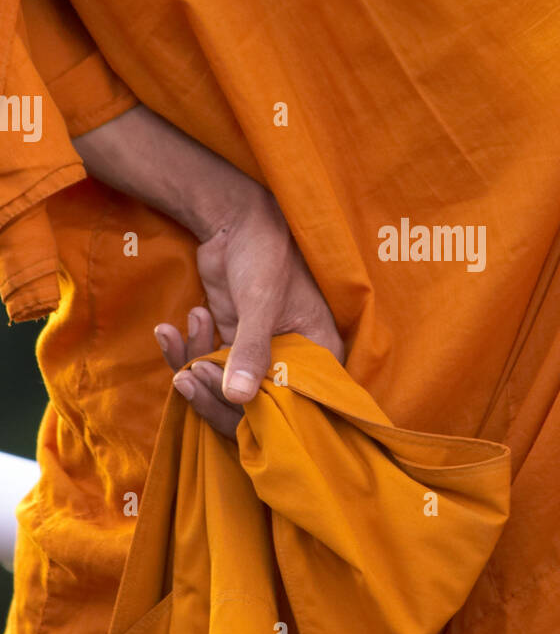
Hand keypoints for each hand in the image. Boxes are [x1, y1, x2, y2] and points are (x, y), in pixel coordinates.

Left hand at [154, 185, 343, 437]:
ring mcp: (258, 357)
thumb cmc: (264, 254)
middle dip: (215, 393)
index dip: (260, 412)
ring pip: (223, 390)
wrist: (235, 222)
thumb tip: (237, 397)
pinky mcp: (230, 347)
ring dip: (194, 367)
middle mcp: (292, 363)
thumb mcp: (261, 301)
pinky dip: (183, 353)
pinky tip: (167, 330)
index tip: (226, 393)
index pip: (294, 406)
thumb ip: (252, 348)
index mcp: (318, 355)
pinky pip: (206, 367)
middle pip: (254, 407)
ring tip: (178, 334)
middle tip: (192, 373)